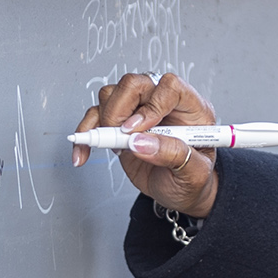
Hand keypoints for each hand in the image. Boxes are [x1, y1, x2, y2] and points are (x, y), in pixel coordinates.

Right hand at [72, 72, 220, 218]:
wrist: (180, 193)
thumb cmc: (193, 179)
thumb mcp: (194, 173)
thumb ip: (172, 154)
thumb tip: (140, 142)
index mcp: (191, 108)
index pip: (170, 87)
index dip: (153, 105)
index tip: (140, 129)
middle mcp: (163, 103)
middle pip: (134, 84)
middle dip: (120, 111)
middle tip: (122, 138)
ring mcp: (139, 112)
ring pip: (110, 95)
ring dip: (102, 122)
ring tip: (115, 149)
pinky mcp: (120, 124)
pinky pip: (95, 117)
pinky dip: (86, 134)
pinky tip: (84, 152)